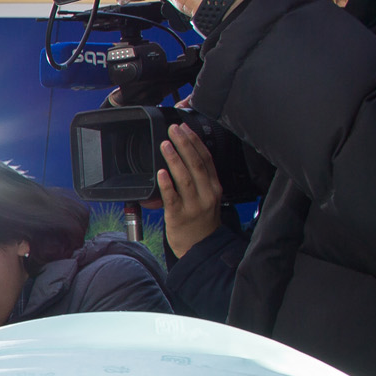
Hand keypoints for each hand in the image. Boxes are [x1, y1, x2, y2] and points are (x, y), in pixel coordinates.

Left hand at [157, 122, 222, 258]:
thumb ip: (199, 180)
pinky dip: (167, 184)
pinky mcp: (179, 216)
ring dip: (174, 159)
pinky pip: (172, 197)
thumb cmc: (201, 221)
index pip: (206, 159)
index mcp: (214, 187)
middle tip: (173, 129)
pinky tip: (161, 173)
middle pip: (196, 164)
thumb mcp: (207, 197)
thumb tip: (183, 157)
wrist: (201, 247)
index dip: (196, 142)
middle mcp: (207, 194)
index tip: (185, 128)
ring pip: (185, 178)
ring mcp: (194, 205)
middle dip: (185, 144)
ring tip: (165, 145)